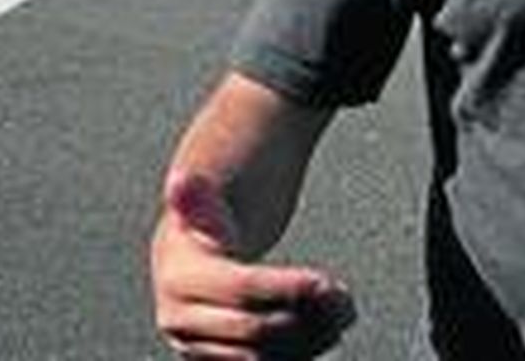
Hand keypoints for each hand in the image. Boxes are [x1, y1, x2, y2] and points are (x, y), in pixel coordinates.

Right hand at [151, 169, 355, 358]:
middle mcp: (181, 321)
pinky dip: (301, 353)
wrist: (193, 251)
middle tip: (345, 298)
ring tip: (343, 312)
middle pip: (255, 330)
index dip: (288, 287)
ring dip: (311, 338)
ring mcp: (198, 346)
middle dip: (306, 314)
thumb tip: (181, 181)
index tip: (327, 282)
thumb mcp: (205, 199)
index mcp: (180, 277)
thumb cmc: (209, 217)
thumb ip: (197, 193)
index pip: (242, 289)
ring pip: (264, 358)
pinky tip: (328, 330)